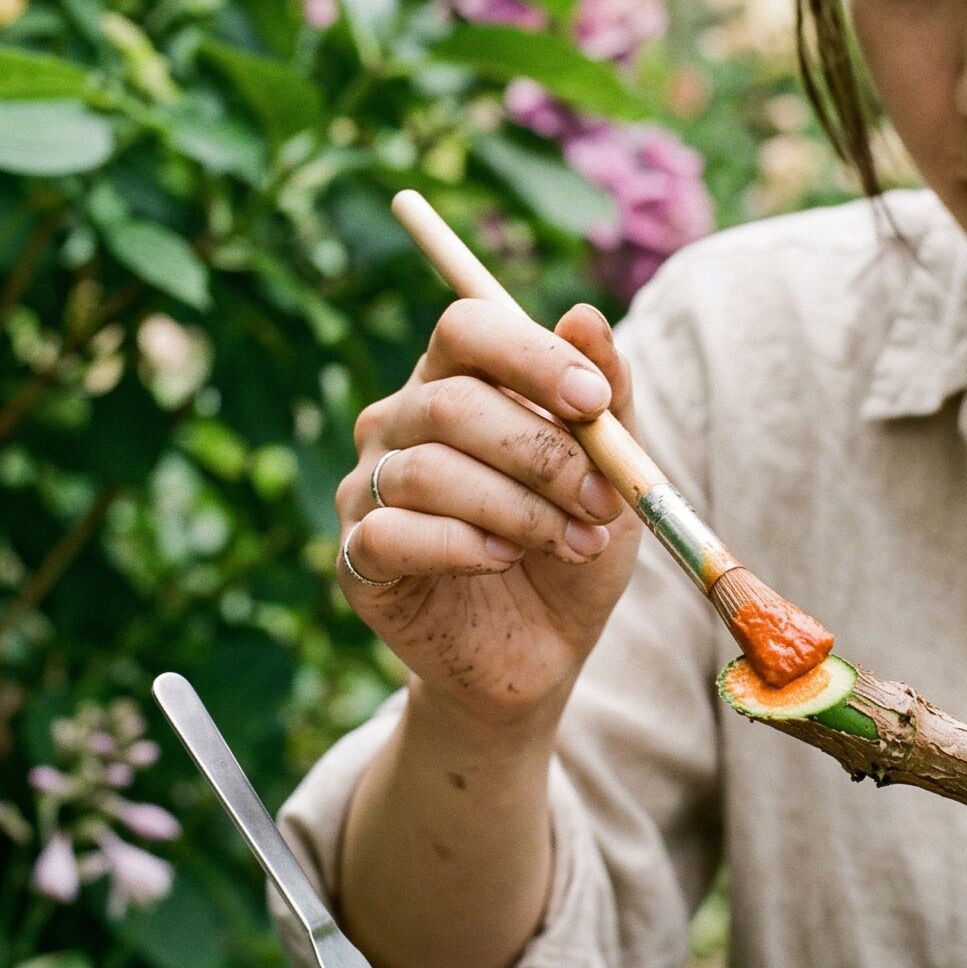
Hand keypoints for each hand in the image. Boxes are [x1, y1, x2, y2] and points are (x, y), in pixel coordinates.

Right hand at [335, 298, 640, 724]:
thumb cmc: (570, 546)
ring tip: (575, 543)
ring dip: (520, 510)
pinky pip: (393, 533)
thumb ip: (607, 400)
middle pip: (454, 403)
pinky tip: (505, 562)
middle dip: (545, 454)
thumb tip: (585, 315)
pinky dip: (464, 546)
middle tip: (604, 499)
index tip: (594, 401)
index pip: (468, 327)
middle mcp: (398, 422)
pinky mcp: (356, 559)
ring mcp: (367, 488)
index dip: (530, 356)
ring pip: (429, 472)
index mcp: (456, 381)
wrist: (541, 653)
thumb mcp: (610, 473)